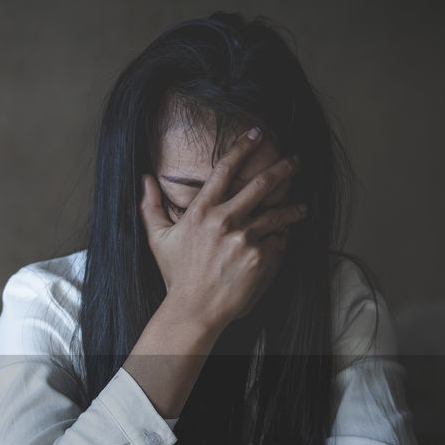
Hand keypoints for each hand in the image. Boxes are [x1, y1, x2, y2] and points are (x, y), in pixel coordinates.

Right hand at [139, 127, 307, 333]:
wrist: (194, 310)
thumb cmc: (176, 275)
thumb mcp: (158, 239)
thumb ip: (150, 207)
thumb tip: (144, 179)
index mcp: (201, 212)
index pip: (225, 169)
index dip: (243, 147)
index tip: (257, 134)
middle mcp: (225, 221)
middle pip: (262, 184)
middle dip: (283, 167)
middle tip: (294, 160)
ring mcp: (245, 239)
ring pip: (278, 213)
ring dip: (292, 208)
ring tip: (300, 208)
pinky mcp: (261, 258)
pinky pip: (279, 241)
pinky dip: (282, 239)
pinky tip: (283, 240)